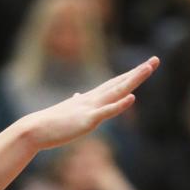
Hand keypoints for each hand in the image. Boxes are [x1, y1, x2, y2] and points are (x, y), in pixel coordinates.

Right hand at [23, 59, 158, 151]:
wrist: (35, 129)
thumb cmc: (50, 123)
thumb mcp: (67, 110)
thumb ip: (75, 102)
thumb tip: (78, 95)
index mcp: (90, 99)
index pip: (114, 84)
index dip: (130, 75)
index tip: (145, 66)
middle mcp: (93, 99)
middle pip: (120, 83)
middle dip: (138, 72)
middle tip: (155, 60)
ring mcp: (91, 108)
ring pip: (117, 91)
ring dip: (133, 80)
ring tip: (148, 68)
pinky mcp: (87, 121)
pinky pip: (107, 112)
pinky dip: (119, 105)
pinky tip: (131, 98)